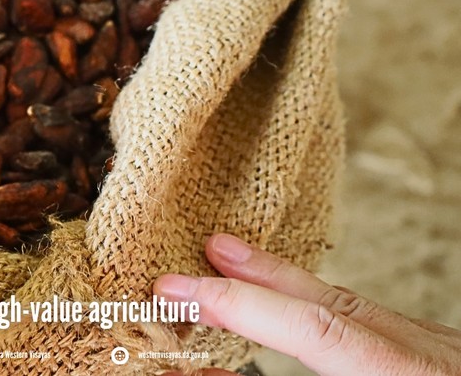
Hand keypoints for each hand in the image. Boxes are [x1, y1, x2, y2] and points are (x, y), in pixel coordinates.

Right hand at [153, 234, 460, 374]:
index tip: (181, 294)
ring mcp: (442, 355)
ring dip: (285, 284)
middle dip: (257, 280)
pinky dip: (321, 304)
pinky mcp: (444, 356)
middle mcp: (432, 362)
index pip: (322, 335)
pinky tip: (296, 297)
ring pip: (356, 308)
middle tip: (198, 258)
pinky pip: (373, 321)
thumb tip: (213, 373)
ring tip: (229, 253)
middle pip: (337, 307)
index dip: (247, 308)